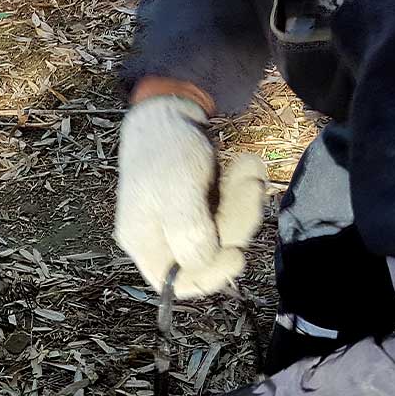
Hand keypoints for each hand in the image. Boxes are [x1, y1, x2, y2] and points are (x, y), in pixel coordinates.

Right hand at [115, 94, 266, 298]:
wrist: (168, 110)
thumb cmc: (166, 150)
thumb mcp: (178, 191)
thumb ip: (189, 234)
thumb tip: (203, 265)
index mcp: (144, 242)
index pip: (176, 284)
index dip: (210, 276)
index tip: (237, 254)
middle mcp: (161, 238)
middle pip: (208, 256)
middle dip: (236, 224)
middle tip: (250, 189)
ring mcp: (182, 223)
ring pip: (225, 233)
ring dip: (245, 201)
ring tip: (247, 168)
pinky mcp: (201, 207)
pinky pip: (229, 212)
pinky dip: (242, 189)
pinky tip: (244, 166)